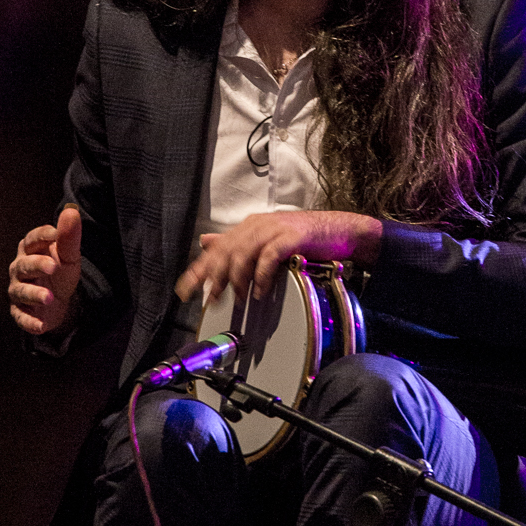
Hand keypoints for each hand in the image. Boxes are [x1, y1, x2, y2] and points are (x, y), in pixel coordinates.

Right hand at [9, 205, 82, 336]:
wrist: (58, 301)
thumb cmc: (59, 271)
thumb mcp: (68, 255)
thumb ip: (69, 236)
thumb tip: (71, 211)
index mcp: (30, 250)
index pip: (32, 239)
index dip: (42, 236)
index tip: (55, 234)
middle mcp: (19, 269)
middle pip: (24, 265)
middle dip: (37, 265)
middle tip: (53, 267)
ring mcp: (19, 291)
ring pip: (21, 291)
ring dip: (34, 294)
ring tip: (49, 298)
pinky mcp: (21, 312)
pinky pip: (21, 317)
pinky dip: (29, 322)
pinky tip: (40, 325)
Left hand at [174, 210, 381, 305]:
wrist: (340, 230)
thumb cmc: (305, 239)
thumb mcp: (266, 239)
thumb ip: (236, 242)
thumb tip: (206, 242)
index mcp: (248, 227)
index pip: (215, 249)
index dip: (198, 270)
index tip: (185, 291)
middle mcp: (257, 225)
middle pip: (226, 251)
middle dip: (216, 278)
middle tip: (215, 300)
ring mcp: (274, 229)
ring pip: (244, 253)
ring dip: (239, 279)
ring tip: (241, 298)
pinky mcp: (291, 237)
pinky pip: (269, 257)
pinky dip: (262, 276)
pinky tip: (261, 290)